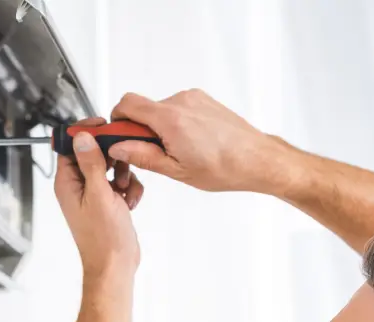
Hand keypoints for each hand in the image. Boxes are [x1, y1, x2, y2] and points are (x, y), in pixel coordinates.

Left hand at [54, 118, 143, 276]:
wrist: (115, 265)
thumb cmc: (104, 239)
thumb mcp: (99, 195)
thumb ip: (91, 164)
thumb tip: (81, 137)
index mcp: (67, 183)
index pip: (70, 146)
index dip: (86, 133)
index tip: (104, 126)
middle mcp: (78, 187)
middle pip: (93, 153)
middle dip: (112, 157)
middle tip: (121, 163)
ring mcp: (94, 195)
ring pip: (111, 167)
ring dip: (124, 174)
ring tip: (124, 190)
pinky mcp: (109, 202)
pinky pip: (121, 183)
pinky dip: (129, 189)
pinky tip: (130, 203)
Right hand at [109, 89, 280, 191]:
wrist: (257, 160)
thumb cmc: (225, 168)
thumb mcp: (176, 170)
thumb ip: (143, 156)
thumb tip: (119, 148)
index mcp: (171, 119)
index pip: (127, 104)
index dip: (116, 120)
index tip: (117, 137)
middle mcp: (181, 102)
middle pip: (144, 109)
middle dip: (141, 130)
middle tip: (153, 155)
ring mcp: (194, 98)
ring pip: (161, 111)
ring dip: (161, 129)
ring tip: (179, 152)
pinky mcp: (203, 100)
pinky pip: (178, 109)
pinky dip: (176, 124)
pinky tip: (191, 144)